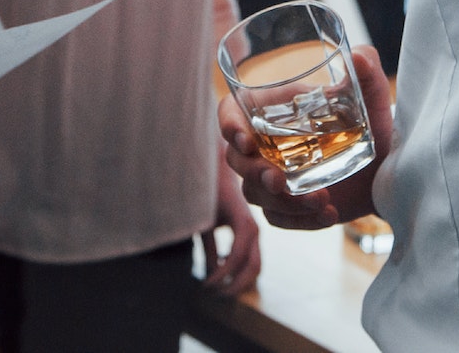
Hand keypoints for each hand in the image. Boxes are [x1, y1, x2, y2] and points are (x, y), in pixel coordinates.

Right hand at [200, 154, 261, 294]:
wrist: (203, 162)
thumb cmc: (203, 194)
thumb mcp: (207, 226)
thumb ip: (212, 249)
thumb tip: (213, 273)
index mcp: (248, 229)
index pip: (252, 265)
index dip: (238, 282)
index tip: (216, 290)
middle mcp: (252, 227)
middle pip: (254, 267)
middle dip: (238, 286)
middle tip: (218, 295)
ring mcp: (247, 221)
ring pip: (246, 262)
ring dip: (230, 280)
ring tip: (211, 287)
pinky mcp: (237, 216)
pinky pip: (235, 252)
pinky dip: (222, 269)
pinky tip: (209, 275)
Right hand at [219, 45, 392, 231]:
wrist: (387, 167)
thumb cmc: (370, 123)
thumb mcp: (370, 99)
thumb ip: (367, 73)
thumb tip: (360, 57)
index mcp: (272, 110)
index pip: (231, 113)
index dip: (229, 126)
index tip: (246, 141)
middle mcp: (266, 144)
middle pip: (236, 160)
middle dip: (254, 173)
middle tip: (279, 180)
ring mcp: (275, 177)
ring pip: (256, 194)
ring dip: (283, 201)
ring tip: (320, 198)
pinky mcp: (289, 207)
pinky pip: (281, 219)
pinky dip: (302, 220)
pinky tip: (328, 214)